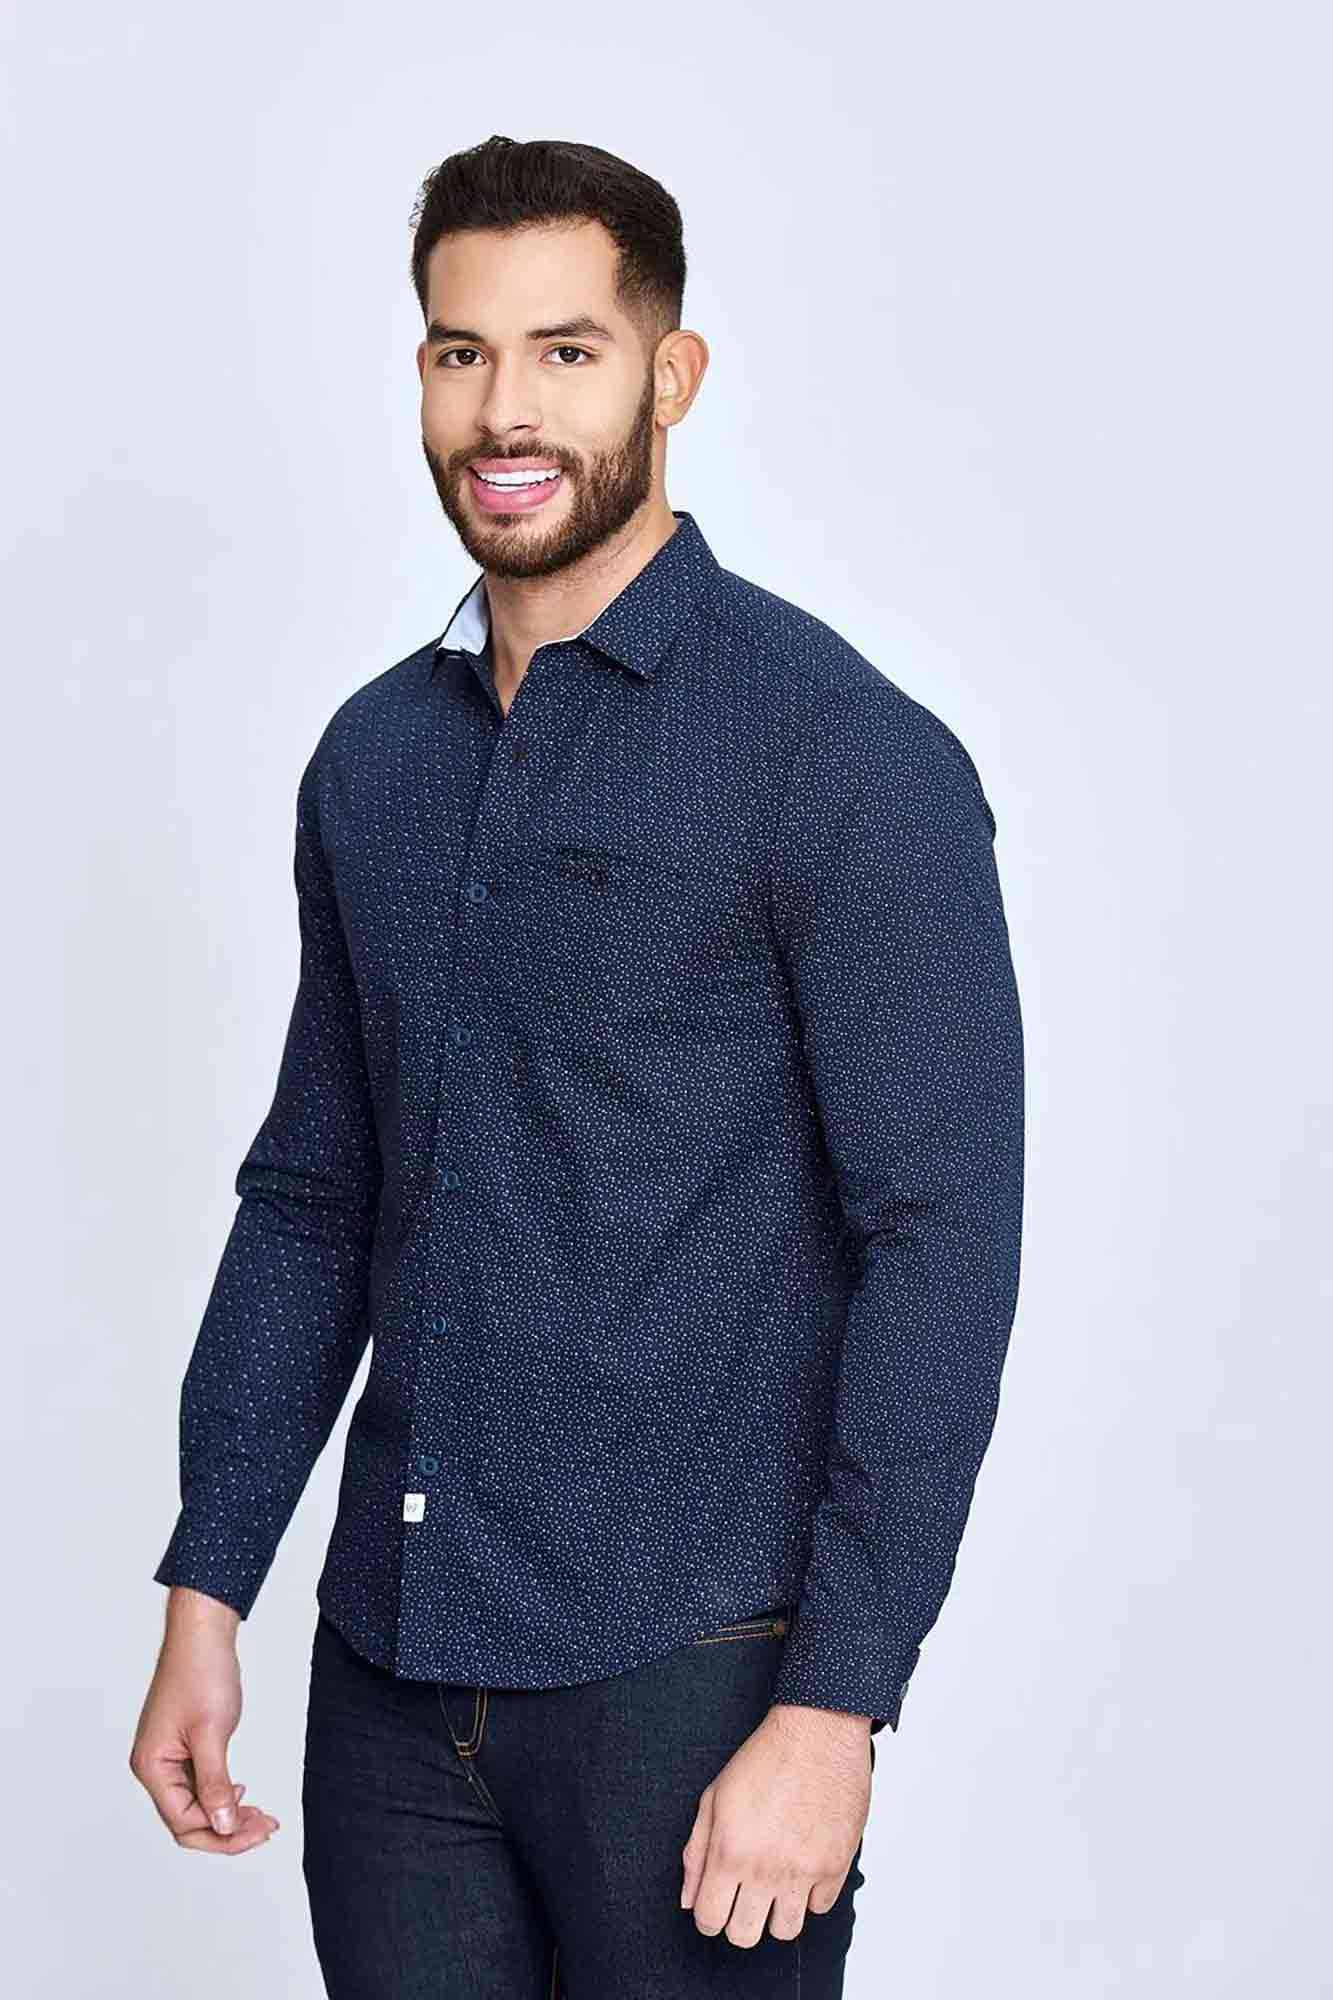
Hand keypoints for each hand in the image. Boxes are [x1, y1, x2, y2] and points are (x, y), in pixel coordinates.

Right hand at [129, 1586, 279, 1854]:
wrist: (202, 1635)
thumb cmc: (201, 1673)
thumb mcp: (211, 1733)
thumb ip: (214, 1783)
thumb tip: (221, 1827)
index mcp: (152, 1767)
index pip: (183, 1822)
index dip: (221, 1834)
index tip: (258, 1829)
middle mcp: (154, 1767)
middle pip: (188, 1819)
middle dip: (227, 1829)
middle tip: (267, 1826)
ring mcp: (167, 1757)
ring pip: (195, 1804)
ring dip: (227, 1813)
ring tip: (262, 1816)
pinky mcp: (181, 1748)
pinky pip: (199, 1784)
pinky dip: (222, 1793)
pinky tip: (241, 1793)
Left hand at [680, 1703, 871, 1946]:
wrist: (817, 1732)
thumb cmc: (765, 1758)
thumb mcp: (715, 1797)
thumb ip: (696, 1852)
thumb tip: (688, 1899)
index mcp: (730, 1851)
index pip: (709, 1920)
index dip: (707, 1916)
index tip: (716, 1904)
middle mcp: (765, 1868)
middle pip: (744, 1935)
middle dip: (739, 1921)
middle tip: (744, 1895)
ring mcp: (803, 1871)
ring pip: (785, 1931)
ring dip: (776, 1912)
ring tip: (776, 1883)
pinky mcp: (836, 1865)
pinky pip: (820, 1907)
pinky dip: (810, 1894)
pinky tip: (803, 1865)